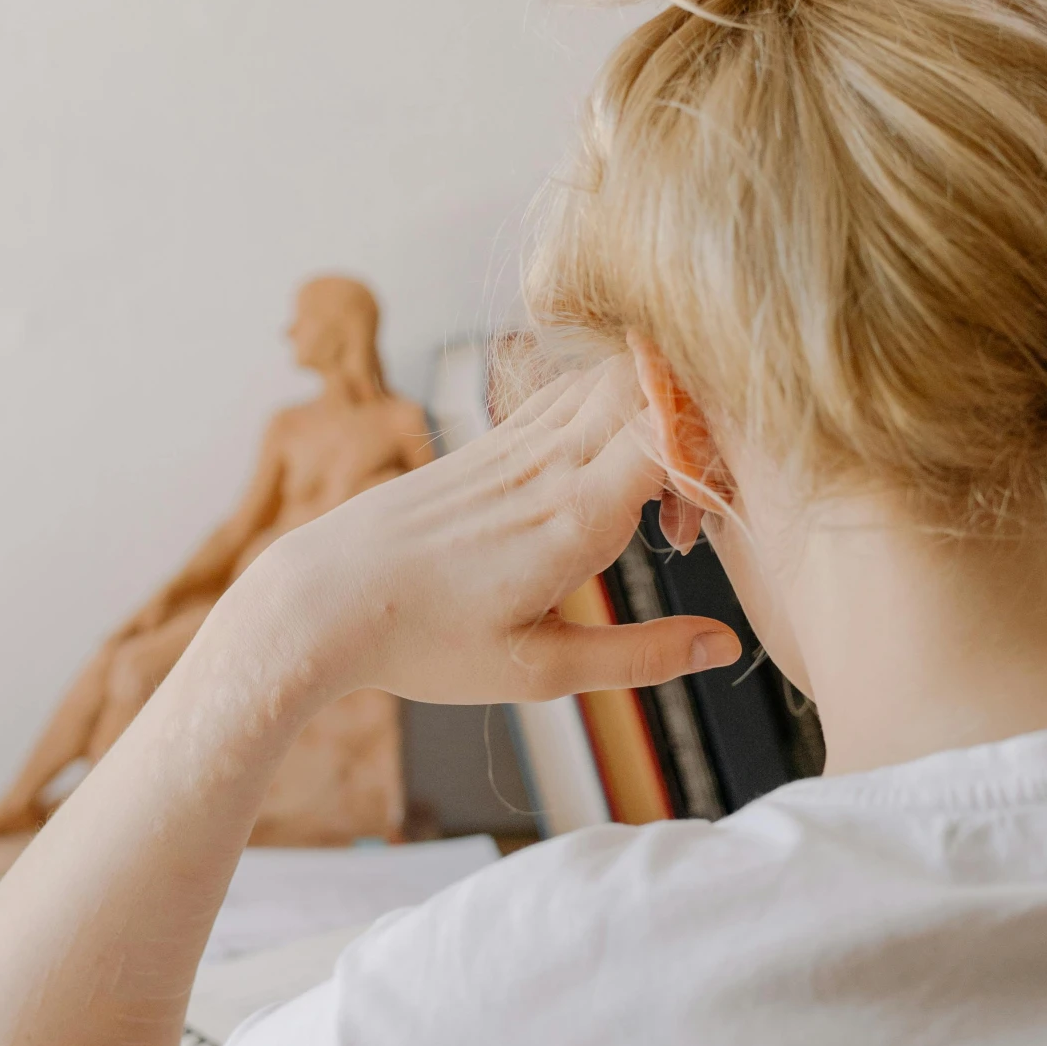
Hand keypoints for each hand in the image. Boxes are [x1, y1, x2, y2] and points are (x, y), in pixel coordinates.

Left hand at [239, 356, 741, 707]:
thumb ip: (641, 657)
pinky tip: (604, 476)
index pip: (671, 428)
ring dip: (656, 414)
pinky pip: (572, 392)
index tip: (708, 525)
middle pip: (651, 377)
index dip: (716, 455)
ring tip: (652, 505)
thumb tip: (722, 647)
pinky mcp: (494, 440)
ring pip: (613, 373)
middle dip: (698, 424)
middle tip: (690, 510)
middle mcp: (550, 461)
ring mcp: (518, 441)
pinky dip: (613, 410)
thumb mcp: (541, 672)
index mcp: (572, 516)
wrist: (324, 600)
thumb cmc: (426, 643)